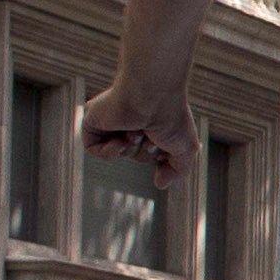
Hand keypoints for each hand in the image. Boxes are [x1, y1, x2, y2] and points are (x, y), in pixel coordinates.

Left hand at [78, 78, 198, 186]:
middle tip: (151, 133)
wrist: (152, 95)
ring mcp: (113, 119)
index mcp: (152, 121)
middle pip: (136, 155)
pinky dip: (109, 151)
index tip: (166, 141)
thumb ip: (177, 170)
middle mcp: (132, 118)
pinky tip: (121, 139)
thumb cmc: (172, 116)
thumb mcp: (186, 150)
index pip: (152, 152)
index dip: (161, 155)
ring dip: (131, 148)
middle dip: (146, 151)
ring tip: (138, 129)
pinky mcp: (93, 119)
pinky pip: (94, 149)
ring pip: (120, 153)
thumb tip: (160, 184)